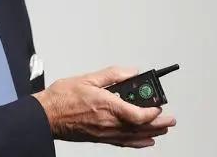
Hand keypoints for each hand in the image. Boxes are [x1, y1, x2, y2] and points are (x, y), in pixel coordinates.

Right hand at [32, 66, 176, 147]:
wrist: (46, 115)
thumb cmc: (62, 98)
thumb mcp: (88, 78)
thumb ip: (113, 74)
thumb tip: (131, 72)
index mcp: (107, 106)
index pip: (138, 114)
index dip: (153, 112)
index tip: (159, 105)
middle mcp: (108, 123)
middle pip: (140, 127)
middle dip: (158, 124)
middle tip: (170, 119)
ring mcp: (105, 133)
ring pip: (134, 137)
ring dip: (152, 134)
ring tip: (163, 130)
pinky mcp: (100, 138)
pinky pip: (123, 143)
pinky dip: (137, 143)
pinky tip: (145, 142)